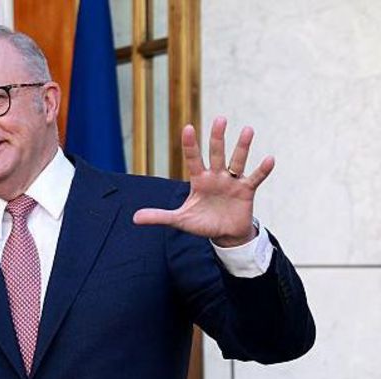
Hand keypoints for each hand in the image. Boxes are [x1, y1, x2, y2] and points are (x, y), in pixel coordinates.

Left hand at [133, 116, 273, 246]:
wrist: (224, 234)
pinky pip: (255, 178)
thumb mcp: (179, 220)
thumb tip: (134, 218)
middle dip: (217, 137)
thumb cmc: (202, 223)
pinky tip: (269, 158)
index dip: (190, 144)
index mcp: (199, 180)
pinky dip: (262, 170)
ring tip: (247, 130)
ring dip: (242, 147)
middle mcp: (216, 176)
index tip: (188, 127)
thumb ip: (158, 216)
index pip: (193, 159)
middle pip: (216, 154)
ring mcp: (232, 182)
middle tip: (220, 119)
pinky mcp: (246, 191)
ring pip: (237, 161)